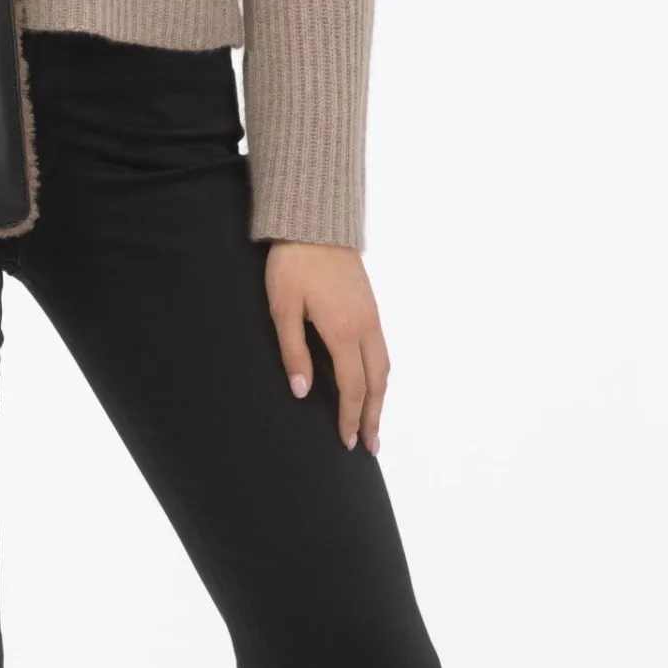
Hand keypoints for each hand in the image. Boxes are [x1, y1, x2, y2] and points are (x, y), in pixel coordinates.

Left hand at [264, 242, 388, 454]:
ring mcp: (371, 314)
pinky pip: (382, 349)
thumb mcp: (283, 307)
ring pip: (384, 366)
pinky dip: (380, 374)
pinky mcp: (371, 305)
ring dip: (380, 398)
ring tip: (374, 422)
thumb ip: (293, 351)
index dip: (349, 417)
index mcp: (342, 330)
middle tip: (369, 446)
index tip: (346, 442)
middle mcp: (365, 326)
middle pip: (376, 382)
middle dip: (372, 416)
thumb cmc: (293, 263)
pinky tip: (372, 381)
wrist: (315, 222)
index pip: (352, 386)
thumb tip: (303, 391)